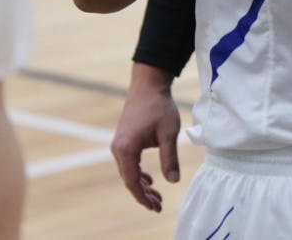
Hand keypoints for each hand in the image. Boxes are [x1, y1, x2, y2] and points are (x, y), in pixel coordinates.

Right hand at [110, 64, 181, 211]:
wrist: (148, 84)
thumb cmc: (159, 106)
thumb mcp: (168, 133)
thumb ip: (169, 158)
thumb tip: (173, 181)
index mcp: (126, 149)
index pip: (132, 181)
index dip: (143, 197)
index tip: (155, 207)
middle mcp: (118, 148)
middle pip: (129, 178)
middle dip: (143, 194)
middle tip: (158, 205)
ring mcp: (119, 143)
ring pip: (129, 171)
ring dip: (141, 184)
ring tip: (156, 195)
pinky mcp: (124, 139)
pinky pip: (129, 162)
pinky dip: (138, 172)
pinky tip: (149, 178)